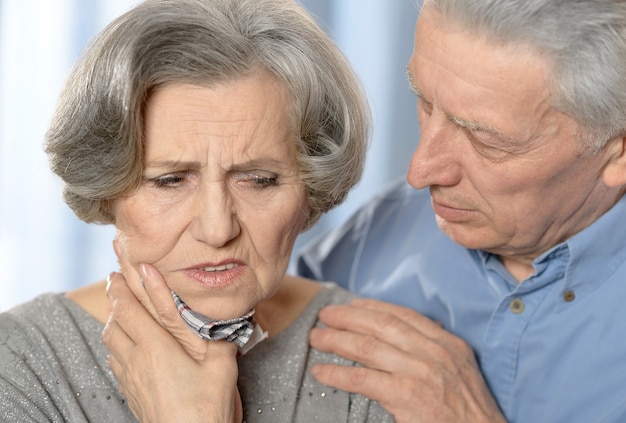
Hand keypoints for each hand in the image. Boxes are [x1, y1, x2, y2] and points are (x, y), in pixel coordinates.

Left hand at [102, 242, 242, 421]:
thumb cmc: (208, 405)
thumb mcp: (220, 362)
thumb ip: (215, 331)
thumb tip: (219, 310)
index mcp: (157, 347)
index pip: (132, 305)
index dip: (124, 281)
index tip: (121, 260)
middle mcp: (137, 359)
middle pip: (115, 318)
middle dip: (116, 294)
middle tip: (118, 276)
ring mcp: (130, 377)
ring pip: (110, 338)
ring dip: (114, 317)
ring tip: (122, 305)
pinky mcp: (130, 391)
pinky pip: (114, 358)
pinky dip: (116, 340)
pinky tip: (127, 342)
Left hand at [308, 299, 505, 422]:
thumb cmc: (469, 410)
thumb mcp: (460, 368)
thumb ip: (435, 348)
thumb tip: (405, 335)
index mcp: (447, 343)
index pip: (402, 315)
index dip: (372, 307)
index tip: (352, 305)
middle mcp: (433, 352)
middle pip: (380, 325)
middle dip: (348, 316)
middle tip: (325, 315)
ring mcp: (419, 372)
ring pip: (367, 347)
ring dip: (336, 340)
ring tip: (316, 338)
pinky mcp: (406, 396)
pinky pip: (362, 378)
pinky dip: (338, 373)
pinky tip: (322, 372)